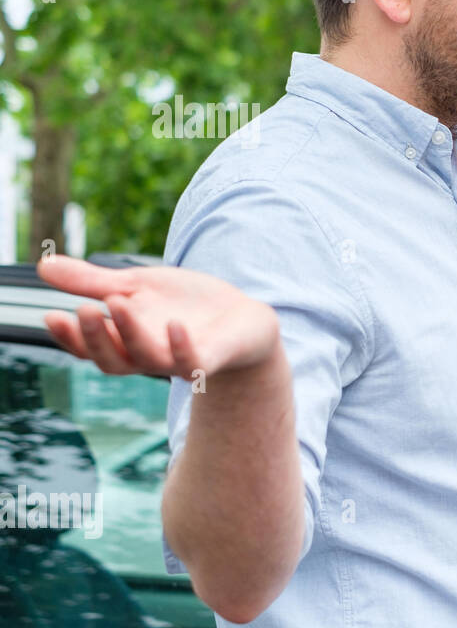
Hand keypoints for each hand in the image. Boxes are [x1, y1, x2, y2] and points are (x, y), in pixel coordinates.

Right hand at [36, 255, 280, 379]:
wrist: (242, 320)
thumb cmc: (184, 305)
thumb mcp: (136, 287)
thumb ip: (94, 281)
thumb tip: (43, 265)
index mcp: (126, 342)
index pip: (91, 349)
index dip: (70, 337)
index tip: (52, 315)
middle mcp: (148, 357)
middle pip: (113, 360)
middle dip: (96, 337)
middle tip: (82, 309)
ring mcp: (180, 361)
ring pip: (149, 359)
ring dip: (132, 333)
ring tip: (118, 301)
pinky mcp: (211, 359)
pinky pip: (194, 362)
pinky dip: (182, 346)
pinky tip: (175, 325)